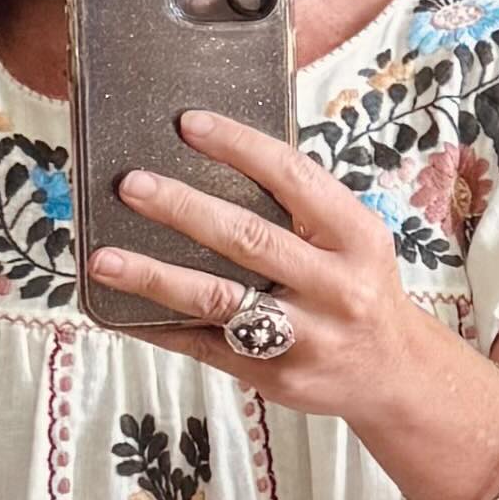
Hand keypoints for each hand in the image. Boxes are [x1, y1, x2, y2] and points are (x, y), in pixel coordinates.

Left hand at [90, 113, 498, 499]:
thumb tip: (214, 161)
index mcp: (356, 237)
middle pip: (247, 238)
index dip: (239, 146)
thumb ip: (301, 209)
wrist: (394, 374)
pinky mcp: (275, 375)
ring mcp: (305, 336)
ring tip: (104, 259)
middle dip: (183, 208)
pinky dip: (159, 326)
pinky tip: (120, 310)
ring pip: (217, 299)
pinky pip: (205, 347)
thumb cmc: (359, 289)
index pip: (294, 177)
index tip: (188, 124)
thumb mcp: (353, 240)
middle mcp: (335, 285)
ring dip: (153, 277)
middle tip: (131, 185)